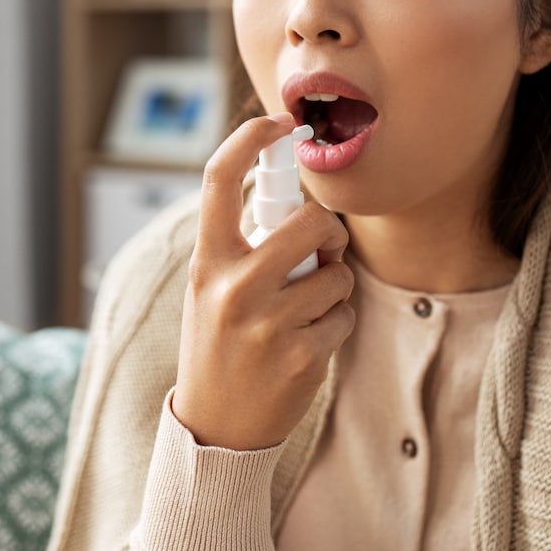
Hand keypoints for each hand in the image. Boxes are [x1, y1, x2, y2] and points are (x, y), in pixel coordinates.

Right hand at [171, 113, 354, 450]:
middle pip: (309, 222)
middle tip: (324, 248)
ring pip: (336, 272)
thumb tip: (292, 196)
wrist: (216, 428)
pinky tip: (312, 338)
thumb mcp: (210, 288)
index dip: (252, 138)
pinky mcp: (300, 356)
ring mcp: (268, 323)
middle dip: (329, 230)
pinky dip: (337, 320)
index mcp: (207, 262)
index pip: (220, 178)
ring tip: (309, 305)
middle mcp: (234, 287)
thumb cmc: (218, 344)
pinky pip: (343, 313)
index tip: (280, 122)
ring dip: (335, 284)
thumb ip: (242, 245)